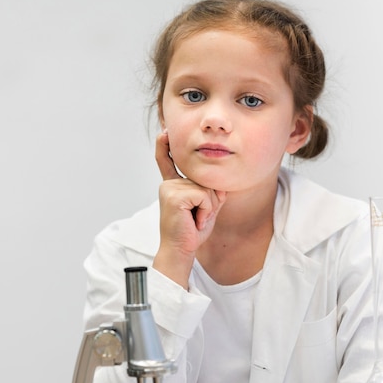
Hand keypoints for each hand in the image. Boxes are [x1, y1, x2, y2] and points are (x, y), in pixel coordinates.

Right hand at [153, 132, 225, 286]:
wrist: (181, 250)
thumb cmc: (192, 232)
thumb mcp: (206, 207)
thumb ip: (211, 191)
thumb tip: (218, 182)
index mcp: (173, 186)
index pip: (168, 162)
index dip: (164, 147)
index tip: (164, 132)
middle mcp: (169, 184)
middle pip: (205, 180)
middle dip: (210, 200)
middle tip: (198, 218)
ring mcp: (170, 188)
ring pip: (206, 189)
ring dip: (208, 208)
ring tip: (195, 220)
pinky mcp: (175, 195)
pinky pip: (204, 196)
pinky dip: (206, 211)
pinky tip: (195, 221)